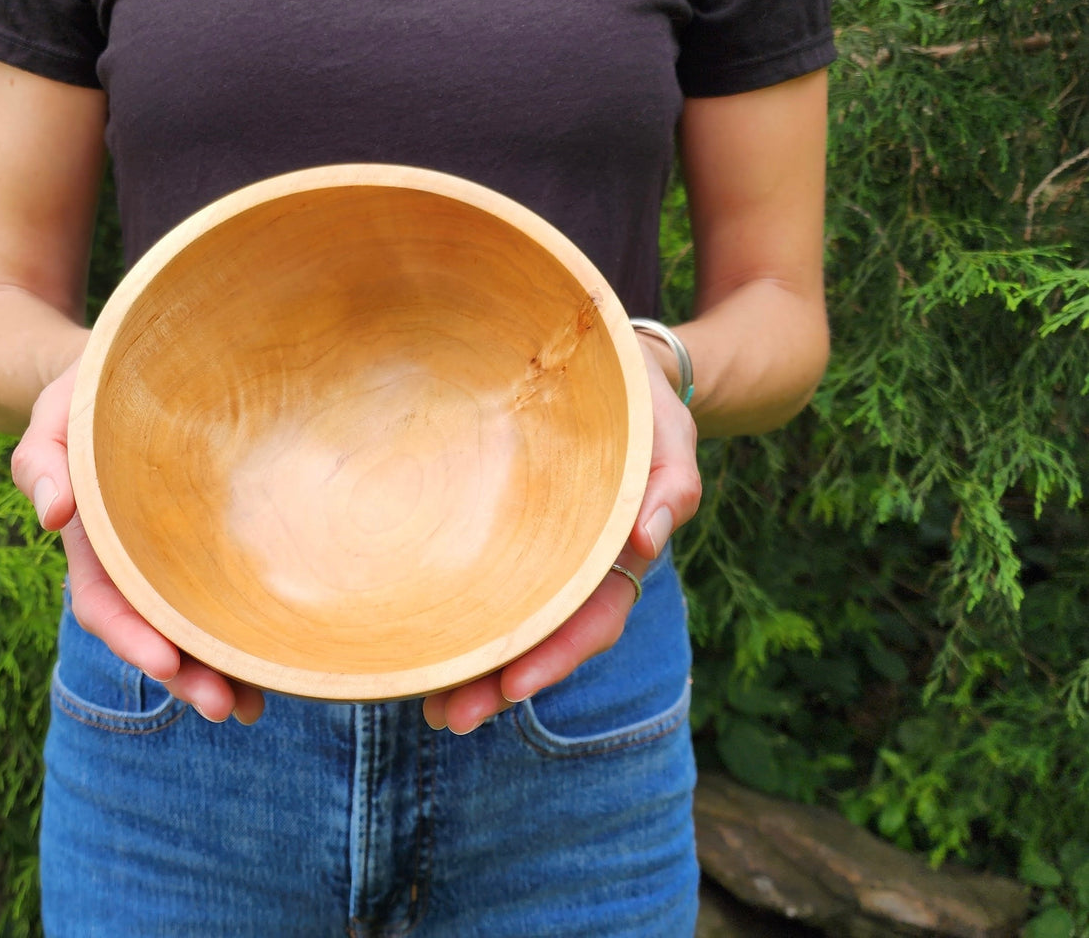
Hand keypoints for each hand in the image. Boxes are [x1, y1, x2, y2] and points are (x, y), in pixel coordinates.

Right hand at [10, 360, 265, 724]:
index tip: (164, 662)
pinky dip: (247, 635)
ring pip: (194, 628)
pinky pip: (228, 596)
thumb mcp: (56, 413)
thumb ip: (40, 459)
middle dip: (185, 675)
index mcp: (95, 540)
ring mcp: (177, 560)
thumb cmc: (93, 391)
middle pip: (155, 632)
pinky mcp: (216, 547)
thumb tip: (51, 515)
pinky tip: (276, 666)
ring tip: (253, 707)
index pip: (103, 602)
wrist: (139, 371)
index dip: (130, 637)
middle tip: (225, 707)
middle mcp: (136, 563)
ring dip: (219, 673)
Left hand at [421, 340, 700, 733]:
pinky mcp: (507, 539)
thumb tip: (651, 539)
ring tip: (428, 707)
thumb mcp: (669, 433)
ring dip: (474, 671)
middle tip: (448, 718)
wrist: (607, 374)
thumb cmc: (638, 404)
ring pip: (510, 626)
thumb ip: (671, 483)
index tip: (513, 688)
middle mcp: (577, 567)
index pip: (593, 617)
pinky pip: (484, 588)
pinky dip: (458, 623)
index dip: (556, 656)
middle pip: (543, 639)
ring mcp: (541, 558)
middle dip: (499, 683)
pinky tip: (421, 653)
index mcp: (618, 551)